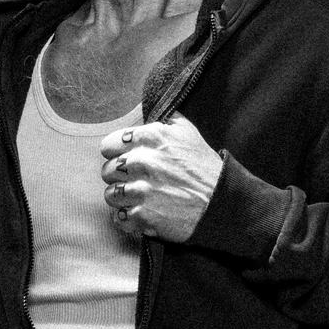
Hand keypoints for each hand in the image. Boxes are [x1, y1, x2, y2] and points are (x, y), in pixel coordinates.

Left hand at [99, 116, 224, 244]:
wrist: (221, 203)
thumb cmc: (204, 167)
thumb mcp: (188, 132)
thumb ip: (164, 120)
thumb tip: (149, 109)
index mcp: (151, 137)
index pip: (108, 144)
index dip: (116, 154)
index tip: (126, 160)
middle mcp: (143, 161)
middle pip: (107, 170)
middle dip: (119, 177)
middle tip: (136, 181)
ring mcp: (142, 190)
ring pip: (110, 194)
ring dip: (122, 199)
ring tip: (139, 199)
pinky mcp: (144, 216)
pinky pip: (119, 217)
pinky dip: (127, 219)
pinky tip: (142, 214)